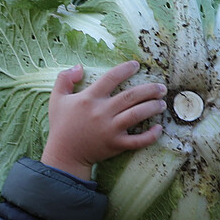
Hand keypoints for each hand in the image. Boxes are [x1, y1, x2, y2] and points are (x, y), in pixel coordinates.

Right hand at [41, 61, 165, 180]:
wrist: (64, 154)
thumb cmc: (61, 125)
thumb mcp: (57, 98)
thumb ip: (64, 79)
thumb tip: (79, 66)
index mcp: (89, 98)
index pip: (111, 78)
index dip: (125, 69)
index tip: (136, 65)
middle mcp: (102, 112)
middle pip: (130, 96)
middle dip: (149, 89)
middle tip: (161, 87)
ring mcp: (110, 129)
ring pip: (137, 115)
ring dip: (152, 107)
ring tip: (162, 103)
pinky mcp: (116, 145)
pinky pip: (137, 140)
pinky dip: (150, 136)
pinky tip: (159, 129)